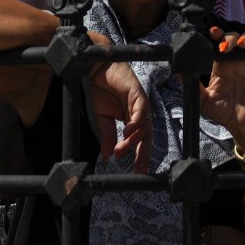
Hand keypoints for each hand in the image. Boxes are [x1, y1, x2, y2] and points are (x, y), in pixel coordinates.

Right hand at [87, 57, 150, 171]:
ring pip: (143, 126)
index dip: (140, 156)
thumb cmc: (102, 91)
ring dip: (133, 140)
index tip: (137, 173)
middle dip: (143, 154)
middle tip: (139, 170)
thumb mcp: (103, 119)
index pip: (139, 141)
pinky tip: (127, 130)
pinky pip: (141, 110)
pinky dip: (136, 122)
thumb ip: (108, 136)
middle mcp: (139, 113)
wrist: (98, 71)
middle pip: (146, 137)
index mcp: (132, 120)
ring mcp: (141, 104)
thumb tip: (108, 156)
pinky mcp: (139, 94)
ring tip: (121, 150)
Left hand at [198, 27, 244, 155]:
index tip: (211, 33)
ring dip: (244, 37)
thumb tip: (177, 71)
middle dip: (227, 37)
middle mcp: (234, 60)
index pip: (216, 44)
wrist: (242, 125)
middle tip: (223, 46)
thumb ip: (192, 85)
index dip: (214, 35)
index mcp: (219, 65)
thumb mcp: (204, 101)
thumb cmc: (222, 113)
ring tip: (240, 44)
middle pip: (231, 38)